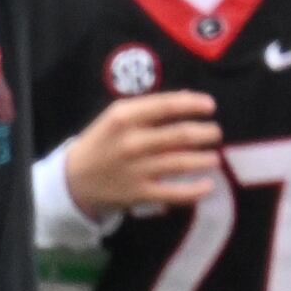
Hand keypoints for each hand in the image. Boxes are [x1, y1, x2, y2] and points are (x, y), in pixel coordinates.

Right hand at [65, 89, 223, 213]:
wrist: (74, 180)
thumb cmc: (104, 142)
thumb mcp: (117, 117)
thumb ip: (151, 107)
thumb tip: (190, 96)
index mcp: (124, 118)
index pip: (167, 106)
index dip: (194, 104)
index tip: (211, 106)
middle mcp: (131, 142)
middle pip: (181, 135)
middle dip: (206, 133)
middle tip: (216, 133)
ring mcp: (136, 169)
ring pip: (182, 162)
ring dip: (205, 159)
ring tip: (214, 158)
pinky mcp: (140, 193)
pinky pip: (175, 193)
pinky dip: (196, 190)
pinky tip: (209, 185)